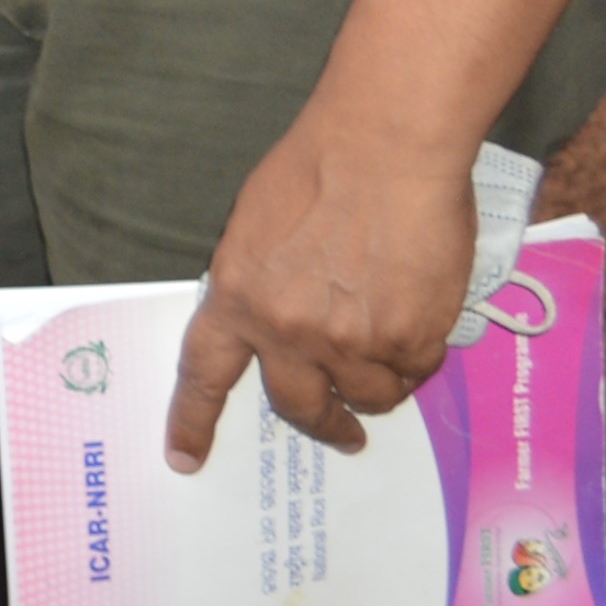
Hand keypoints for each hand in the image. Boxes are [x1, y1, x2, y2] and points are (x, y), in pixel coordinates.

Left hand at [170, 106, 478, 467]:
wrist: (385, 146)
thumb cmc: (320, 165)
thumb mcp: (258, 224)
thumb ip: (263, 281)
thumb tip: (279, 321)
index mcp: (237, 295)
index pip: (207, 372)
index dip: (196, 420)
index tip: (186, 459)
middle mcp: (287, 330)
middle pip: (299, 405)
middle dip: (323, 423)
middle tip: (341, 430)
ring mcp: (349, 341)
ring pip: (368, 396)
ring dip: (379, 382)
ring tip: (392, 338)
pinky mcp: (408, 341)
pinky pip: (414, 372)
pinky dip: (418, 354)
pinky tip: (419, 312)